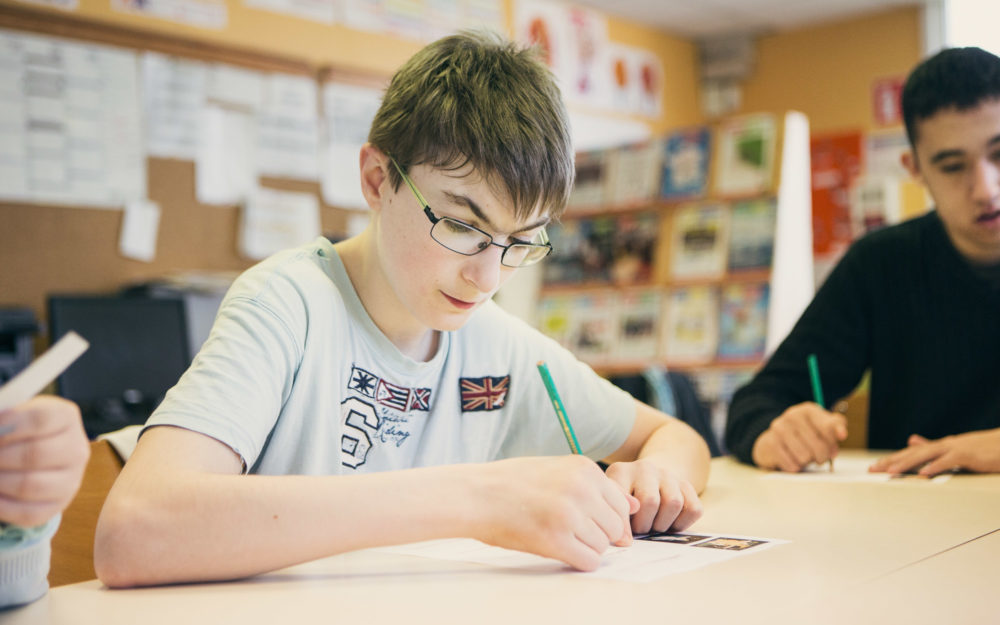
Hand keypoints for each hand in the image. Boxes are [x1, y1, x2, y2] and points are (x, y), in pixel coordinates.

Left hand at [0, 396, 89, 526]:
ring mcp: (71, 480)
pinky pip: (28, 513)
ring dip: (0, 481)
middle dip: (1, 457)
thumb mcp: (16, 415)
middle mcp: (76, 449)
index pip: (40, 419)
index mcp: (66, 417)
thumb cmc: (21, 431)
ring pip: (30, 485)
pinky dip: (2, 506)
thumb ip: (3, 424)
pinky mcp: (58, 505)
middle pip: (35, 454)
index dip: (8, 426)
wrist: (39, 452)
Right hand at [473, 455, 638, 571]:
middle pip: (615, 527)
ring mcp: (570, 515)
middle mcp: (582, 489)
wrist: (476, 494)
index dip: (608, 519)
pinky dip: (578, 561)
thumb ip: (597, 486)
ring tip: (560, 537)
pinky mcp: (555, 540)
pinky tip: (559, 550)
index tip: (589, 522)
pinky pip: (588, 561)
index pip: (621, 504)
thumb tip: (634, 506)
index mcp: (584, 469)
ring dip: (586, 548)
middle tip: (571, 531)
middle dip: (599, 535)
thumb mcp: (558, 471)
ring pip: (603, 546)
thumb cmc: (512, 482)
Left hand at [604, 458, 702, 534]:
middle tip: (640, 529)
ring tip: (653, 525)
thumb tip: (626, 539)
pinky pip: (693, 509)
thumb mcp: (612, 502)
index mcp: (621, 472)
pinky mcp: (687, 485)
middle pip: (650, 502)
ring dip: (663, 524)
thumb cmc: (626, 499)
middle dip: (644, 525)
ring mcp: (668, 475)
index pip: (623, 497)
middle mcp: (645, 469)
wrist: (648, 479)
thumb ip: (616, 516)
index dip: (624, 523)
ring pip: (674, 503)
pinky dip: (682, 523)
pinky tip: (670, 522)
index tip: (626, 538)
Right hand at [751, 402, 847, 471]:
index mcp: (808, 410)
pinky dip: (795, 466)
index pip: (829, 428)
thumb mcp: (822, 426)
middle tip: (820, 458)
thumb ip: (835, 427)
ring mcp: (779, 428)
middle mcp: (792, 415)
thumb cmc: (805, 434)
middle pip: (819, 447)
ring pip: (805, 457)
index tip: (834, 451)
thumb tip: (842, 434)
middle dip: (822, 457)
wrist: (775, 439)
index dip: (833, 443)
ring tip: (804, 456)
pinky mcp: (770, 443)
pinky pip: (792, 465)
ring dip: (807, 462)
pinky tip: (792, 459)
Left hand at [869, 430, 999, 475]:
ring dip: (907, 463)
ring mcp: (956, 448)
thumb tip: (911, 440)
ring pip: (926, 455)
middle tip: (873, 469)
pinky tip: (923, 474)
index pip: (911, 453)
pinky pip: (949, 461)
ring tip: (891, 472)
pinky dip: (936, 466)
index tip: (874, 466)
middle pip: (913, 453)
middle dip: (892, 461)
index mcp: (940, 445)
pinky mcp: (969, 455)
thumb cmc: (984, 449)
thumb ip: (933, 447)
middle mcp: (944, 445)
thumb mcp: (955, 448)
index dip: (892, 459)